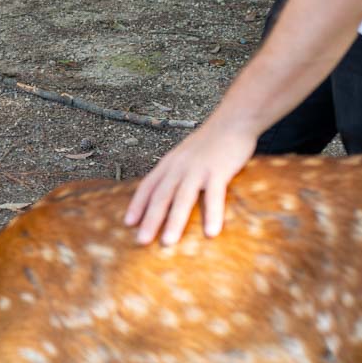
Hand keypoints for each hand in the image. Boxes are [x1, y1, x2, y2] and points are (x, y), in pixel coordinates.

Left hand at [124, 115, 258, 246]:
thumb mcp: (185, 154)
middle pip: (161, 195)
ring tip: (168, 242)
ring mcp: (198, 169)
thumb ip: (175, 171)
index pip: (148, 186)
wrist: (233, 120)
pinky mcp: (219, 170)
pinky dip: (213, 215)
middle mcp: (179, 167)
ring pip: (183, 197)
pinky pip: (215, 196)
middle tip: (141, 241)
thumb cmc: (210, 141)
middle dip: (150, 220)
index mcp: (170, 163)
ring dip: (174, 221)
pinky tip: (211, 233)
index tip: (128, 223)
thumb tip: (167, 192)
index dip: (137, 204)